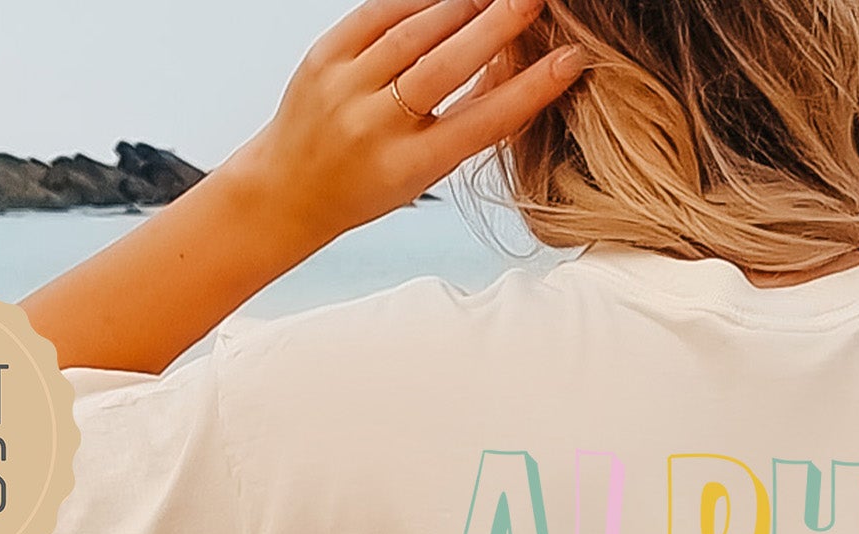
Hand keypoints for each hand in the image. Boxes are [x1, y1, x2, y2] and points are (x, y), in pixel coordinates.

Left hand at [222, 0, 583, 255]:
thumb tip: (516, 73)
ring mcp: (346, 87)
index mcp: (410, 166)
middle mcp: (376, 126)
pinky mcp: (323, 55)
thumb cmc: (369, 184)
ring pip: (415, 32)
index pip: (482, 122)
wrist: (290, 188)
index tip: (568, 61)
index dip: (530, 90)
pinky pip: (379, 13)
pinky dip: (418, 0)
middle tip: (532, 1)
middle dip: (496, 27)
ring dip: (462, 6)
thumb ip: (465, 126)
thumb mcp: (424, 171)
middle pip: (447, 65)